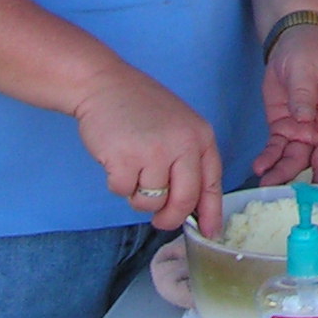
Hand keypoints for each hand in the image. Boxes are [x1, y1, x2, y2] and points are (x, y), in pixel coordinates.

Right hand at [70, 60, 224, 238]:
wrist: (104, 84)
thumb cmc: (140, 108)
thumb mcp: (178, 127)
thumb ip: (188, 161)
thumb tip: (193, 207)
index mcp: (200, 136)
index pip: (212, 183)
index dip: (211, 212)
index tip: (209, 233)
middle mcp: (183, 143)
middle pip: (184, 201)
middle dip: (170, 218)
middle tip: (160, 222)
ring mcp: (154, 151)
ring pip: (151, 201)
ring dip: (138, 195)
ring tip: (132, 167)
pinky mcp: (125, 159)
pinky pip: (123, 192)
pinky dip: (117, 183)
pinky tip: (116, 159)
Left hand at [252, 23, 317, 187]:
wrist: (290, 42)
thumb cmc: (310, 50)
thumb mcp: (307, 67)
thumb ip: (304, 93)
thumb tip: (303, 118)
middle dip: (316, 182)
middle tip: (306, 200)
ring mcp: (304, 131)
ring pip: (298, 161)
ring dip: (284, 175)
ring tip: (269, 186)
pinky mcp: (284, 130)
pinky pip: (277, 151)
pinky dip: (269, 161)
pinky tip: (260, 168)